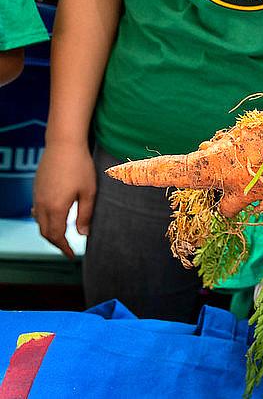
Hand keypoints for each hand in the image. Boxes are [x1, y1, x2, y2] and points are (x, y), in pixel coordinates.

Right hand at [32, 142, 95, 258]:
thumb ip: (85, 215)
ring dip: (50, 232)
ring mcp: (37, 195)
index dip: (64, 248)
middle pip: (46, 232)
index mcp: (55, 208)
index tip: (71, 255)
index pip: (57, 236)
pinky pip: (37, 210)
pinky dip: (44, 220)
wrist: (63, 144)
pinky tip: (53, 218)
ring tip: (62, 236)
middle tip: (68, 249)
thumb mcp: (88, 192)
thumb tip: (83, 234)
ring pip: (39, 222)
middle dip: (56, 243)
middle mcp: (42, 204)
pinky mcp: (36, 188)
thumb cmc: (80, 166)